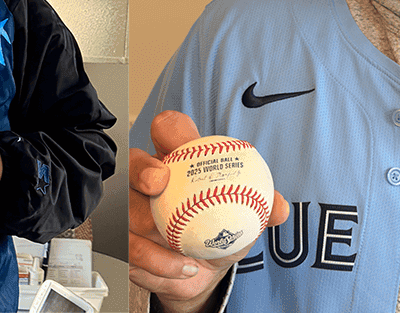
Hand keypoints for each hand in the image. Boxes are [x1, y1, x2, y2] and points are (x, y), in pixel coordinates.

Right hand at [129, 111, 289, 312]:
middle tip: (159, 184)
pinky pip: (131, 250)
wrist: (199, 269)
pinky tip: (181, 268)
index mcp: (176, 158)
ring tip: (185, 254)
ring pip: (126, 212)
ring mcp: (128, 208)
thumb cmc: (217, 229)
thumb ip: (261, 207)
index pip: (167, 130)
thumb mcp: (243, 217)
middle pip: (131, 162)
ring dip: (154, 235)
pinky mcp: (122, 239)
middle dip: (140, 168)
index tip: (178, 144)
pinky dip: (158, 263)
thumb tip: (278, 206)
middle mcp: (146, 178)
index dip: (168, 130)